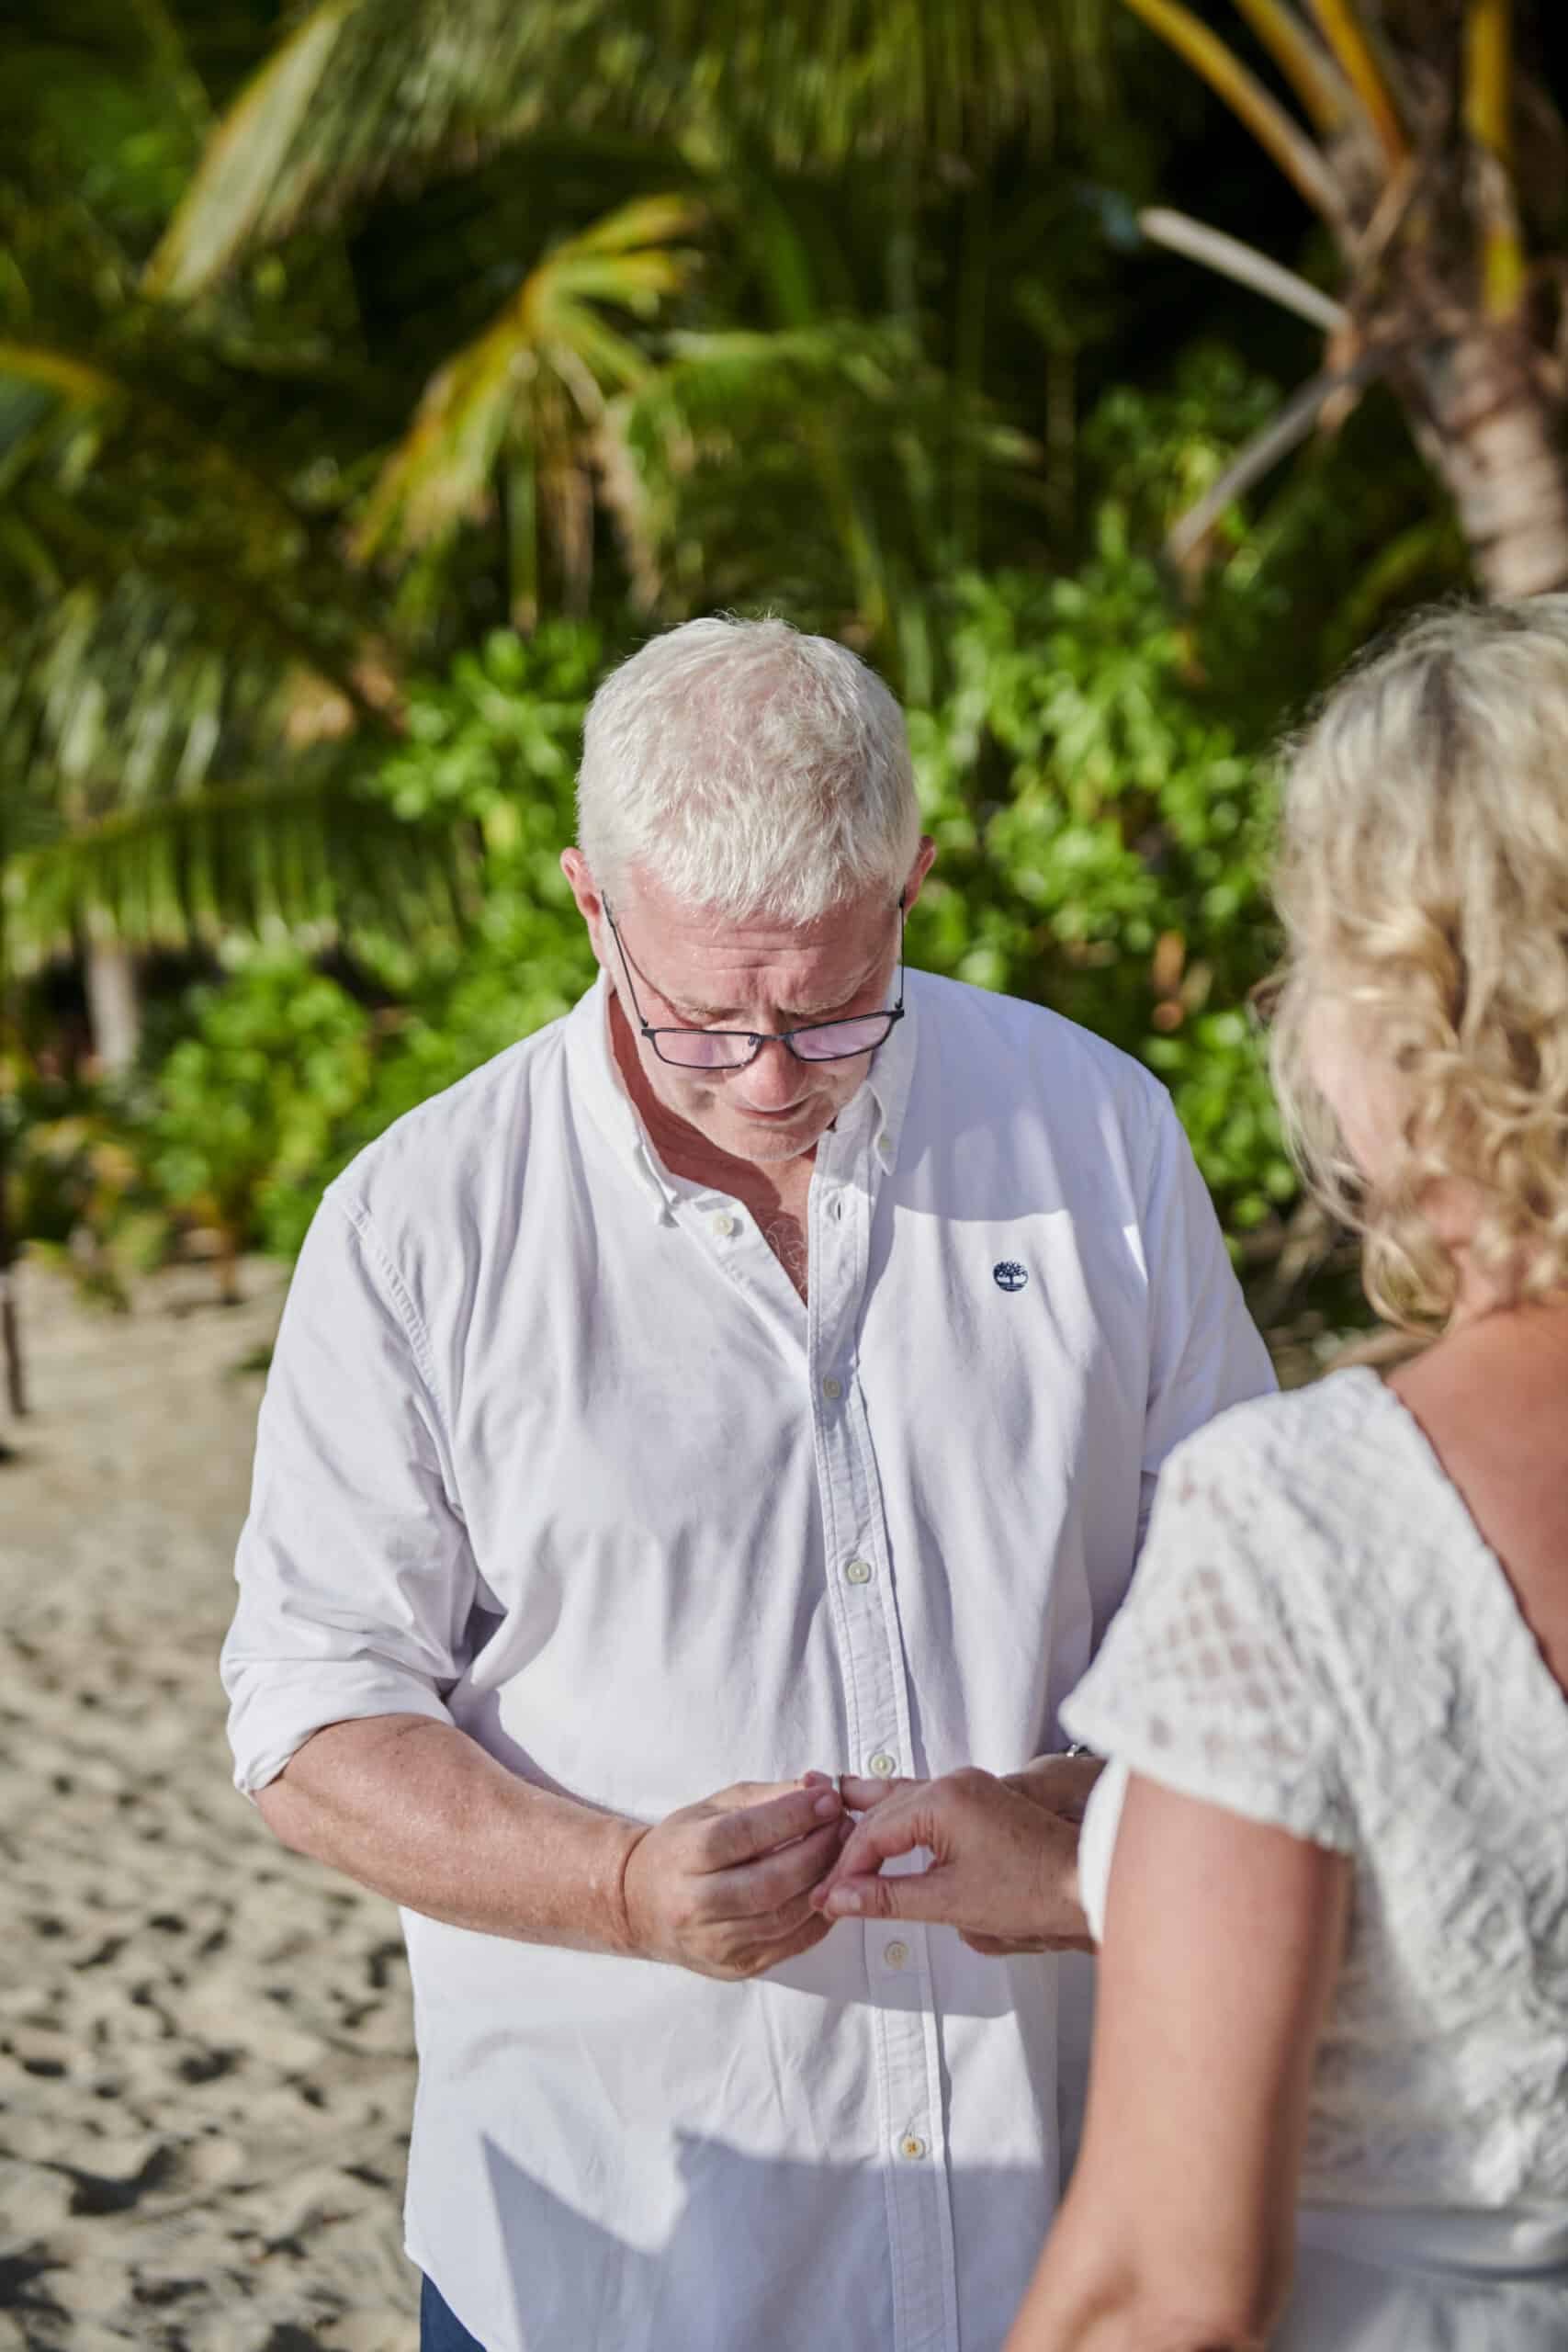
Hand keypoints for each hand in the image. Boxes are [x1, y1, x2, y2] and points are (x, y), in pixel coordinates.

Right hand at [619, 1774, 848, 1979]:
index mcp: (683, 1856)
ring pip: (784, 1918)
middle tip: (844, 1827)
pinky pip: (789, 1944)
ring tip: (843, 1855)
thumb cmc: (682, 1847)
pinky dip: (818, 1916)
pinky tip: (830, 1889)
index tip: (828, 1798)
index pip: (743, 1835)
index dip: (792, 1816)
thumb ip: (767, 1796)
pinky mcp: (735, 1967)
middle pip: (769, 1882)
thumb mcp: (713, 1808)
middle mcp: (694, 1904)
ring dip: (824, 1883)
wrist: (640, 1904)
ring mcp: (715, 1942)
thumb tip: (819, 1786)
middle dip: (817, 1851)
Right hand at [809, 1765, 1094, 1953]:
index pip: (874, 1832)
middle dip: (854, 1850)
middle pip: (884, 1812)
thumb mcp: (949, 1901)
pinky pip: (926, 1804)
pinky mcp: (982, 1800)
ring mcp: (970, 1788)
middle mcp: (954, 1782)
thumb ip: (888, 1897)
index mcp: (943, 1799)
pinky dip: (901, 1822)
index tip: (829, 1898)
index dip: (846, 1869)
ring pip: (904, 1802)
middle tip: (828, 1884)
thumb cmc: (1034, 1889)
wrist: (1087, 1882)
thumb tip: (841, 1898)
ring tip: (836, 1838)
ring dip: (873, 1828)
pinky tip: (887, 1830)